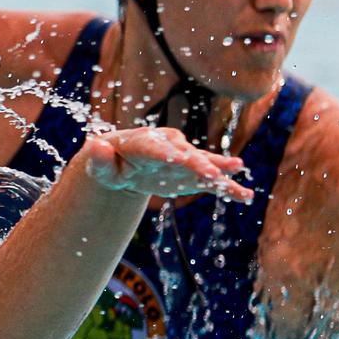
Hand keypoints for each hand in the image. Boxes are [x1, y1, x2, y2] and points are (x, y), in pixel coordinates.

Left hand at [81, 127, 252, 202]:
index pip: (158, 148)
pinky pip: (212, 181)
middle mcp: (169, 146)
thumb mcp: (99, 164)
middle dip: (199, 163)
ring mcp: (184, 160)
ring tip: (239, 171)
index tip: (182, 158)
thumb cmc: (109, 164)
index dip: (169, 153)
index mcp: (145, 143)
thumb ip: (98, 158)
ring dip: (221, 170)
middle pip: (187, 154)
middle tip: (213, 174)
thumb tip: (94, 145)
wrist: (125, 166)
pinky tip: (244, 195)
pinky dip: (227, 187)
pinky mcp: (193, 175)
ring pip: (206, 164)